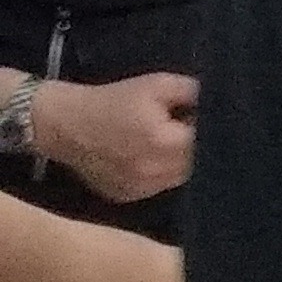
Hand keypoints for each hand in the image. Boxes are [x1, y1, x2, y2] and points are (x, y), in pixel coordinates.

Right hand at [33, 73, 197, 204]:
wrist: (63, 123)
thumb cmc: (111, 100)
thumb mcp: (156, 85)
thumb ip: (193, 92)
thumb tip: (218, 102)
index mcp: (164, 143)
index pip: (206, 142)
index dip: (209, 130)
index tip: (201, 118)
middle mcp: (154, 172)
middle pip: (196, 164)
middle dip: (195, 147)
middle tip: (184, 129)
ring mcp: (140, 189)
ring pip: (178, 178)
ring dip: (179, 163)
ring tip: (165, 142)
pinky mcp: (127, 196)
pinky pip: (157, 187)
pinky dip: (159, 174)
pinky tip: (148, 157)